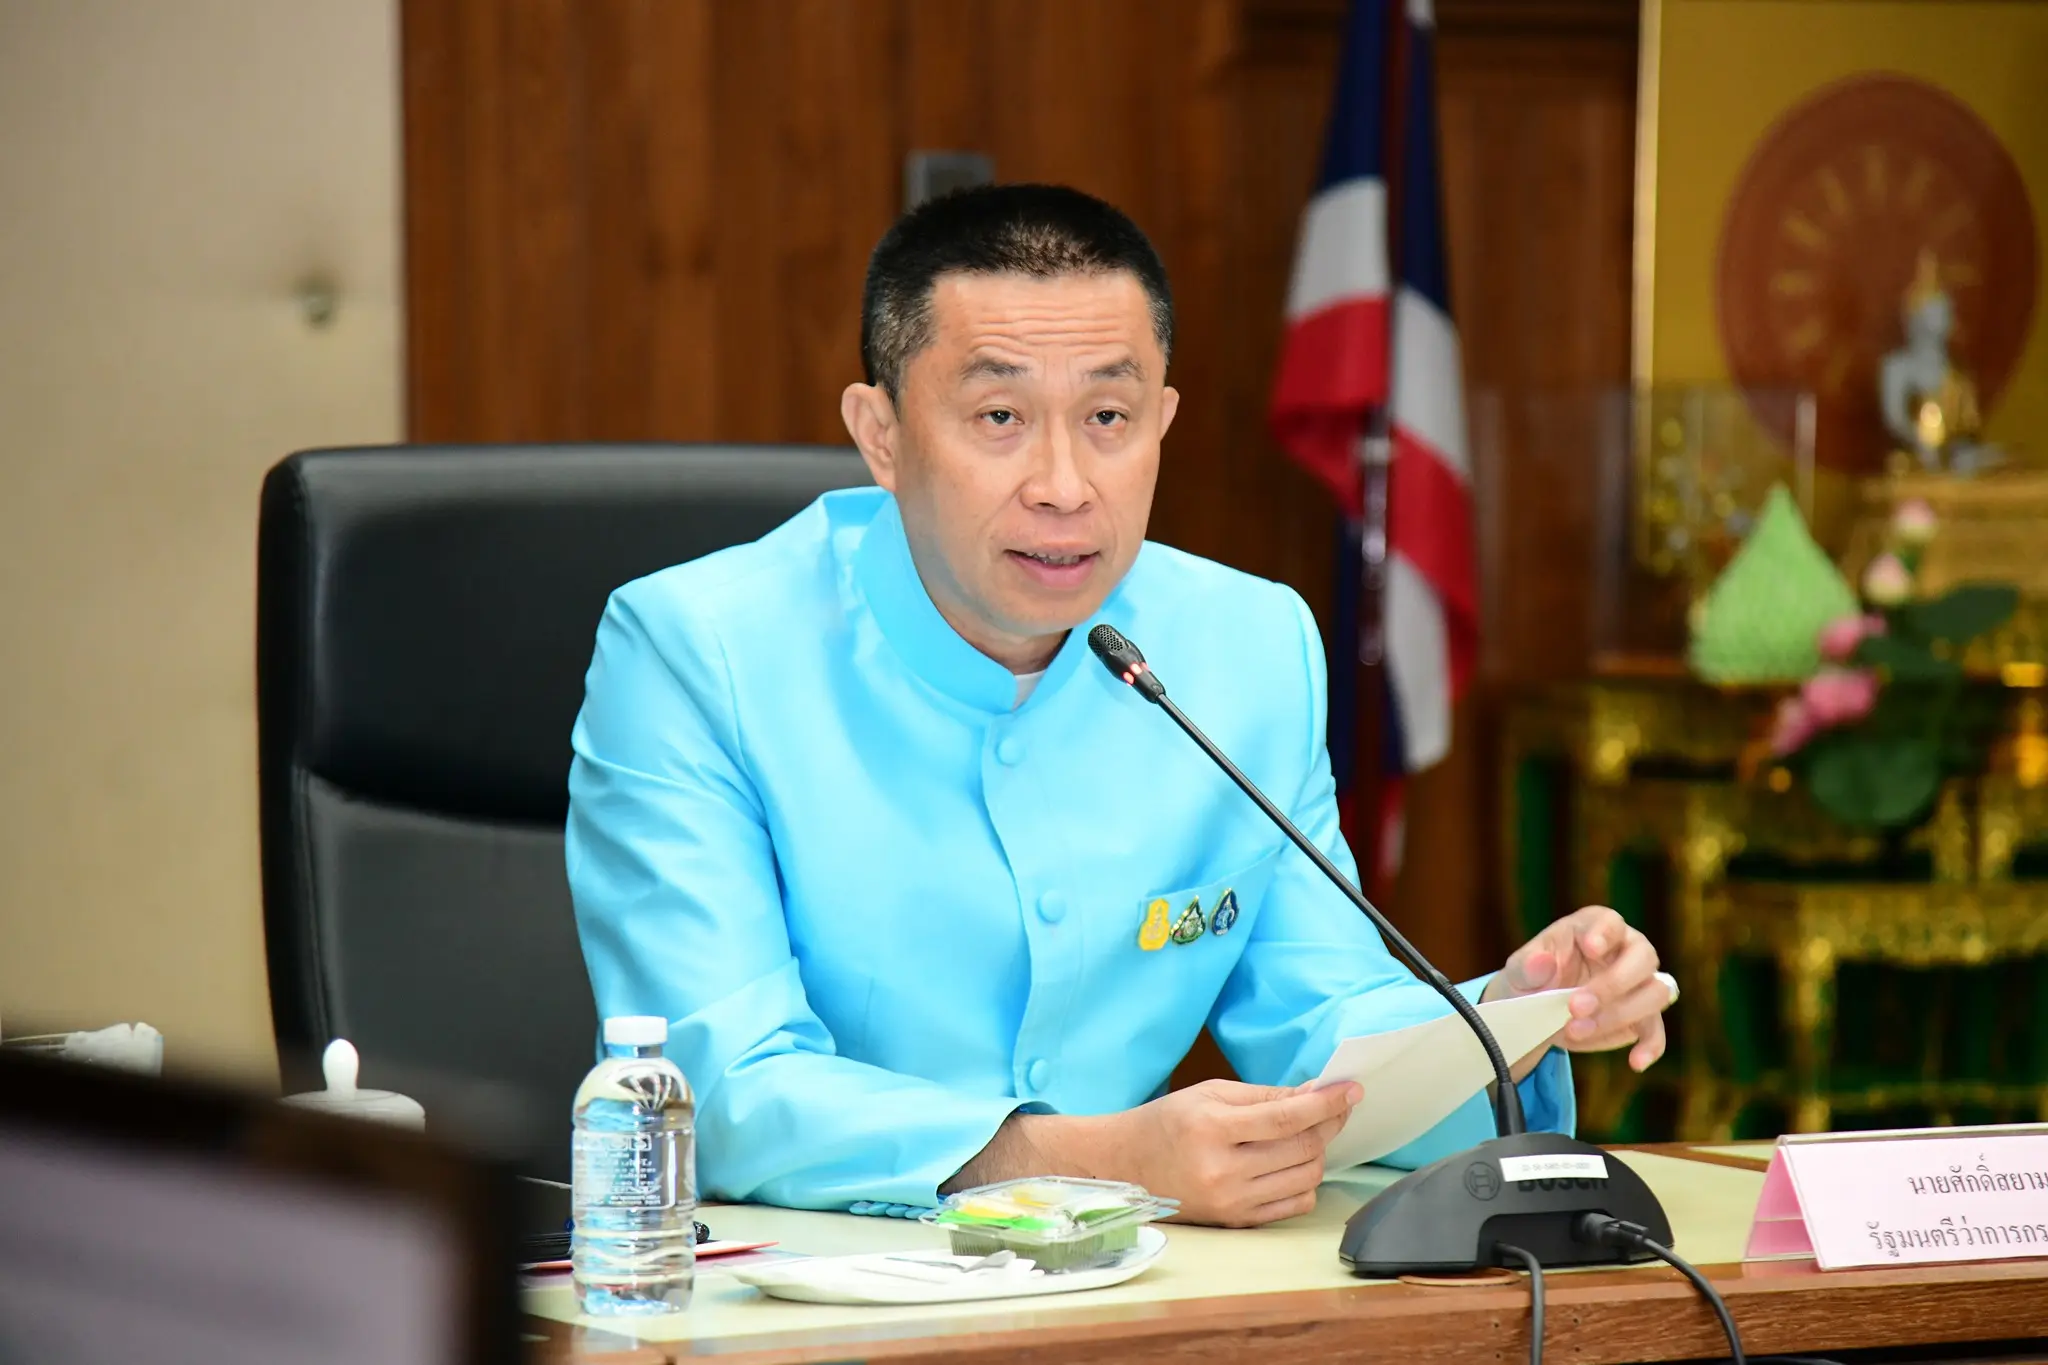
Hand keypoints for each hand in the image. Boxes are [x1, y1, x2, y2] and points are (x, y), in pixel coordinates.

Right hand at [1100, 1078, 1361, 1227]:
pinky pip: (1294, 1205)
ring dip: (1318, 1152)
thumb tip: (1314, 1094)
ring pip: (1305, 1177)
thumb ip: (1265, 1095)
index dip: (1325, 1103)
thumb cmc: (1167, 1122)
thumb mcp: (1210, 1093)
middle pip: (1301, 1148)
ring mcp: (1231, 1202)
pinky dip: (1304, 1182)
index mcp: (1212, 1129)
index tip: (1351, 1090)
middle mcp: (1223, 1170)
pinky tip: (1293, 1163)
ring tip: (1311, 1133)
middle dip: (1328, 1124)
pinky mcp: (1236, 1222)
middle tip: (1336, 1107)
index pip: (1285, 1117)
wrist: (1126, 1166)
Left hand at [1485, 905, 1670, 1072]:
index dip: (1605, 933)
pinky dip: (1649, 1046)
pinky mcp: (1642, 1017)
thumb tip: (1541, 961)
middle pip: (1643, 959)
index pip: (1611, 922)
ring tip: (1576, 1030)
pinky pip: (1656, 1029)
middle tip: (1574, 1007)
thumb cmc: (1531, 976)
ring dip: (1619, 1015)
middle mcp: (1627, 950)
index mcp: (1596, 927)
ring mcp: (1640, 983)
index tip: (1592, 947)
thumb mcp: (1520, 968)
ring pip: (1654, 993)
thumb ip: (1528, 963)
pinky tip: (1635, 1062)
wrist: (1535, 1008)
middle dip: (1611, 985)